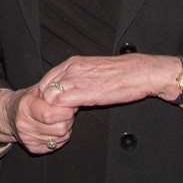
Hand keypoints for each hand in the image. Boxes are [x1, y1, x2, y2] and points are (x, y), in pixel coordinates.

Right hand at [0, 82, 75, 154]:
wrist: (8, 115)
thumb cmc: (26, 100)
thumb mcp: (37, 89)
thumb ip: (54, 91)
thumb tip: (71, 97)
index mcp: (25, 107)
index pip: (50, 114)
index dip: (64, 110)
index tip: (67, 104)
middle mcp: (24, 125)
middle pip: (60, 128)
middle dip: (68, 120)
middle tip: (64, 112)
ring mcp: (28, 139)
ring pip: (62, 137)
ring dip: (66, 128)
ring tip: (58, 119)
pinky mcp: (33, 148)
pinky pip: (57, 145)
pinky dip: (60, 137)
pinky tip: (53, 128)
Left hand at [41, 54, 174, 110]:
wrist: (139, 73)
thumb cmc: (121, 74)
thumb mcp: (92, 70)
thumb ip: (77, 77)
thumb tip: (68, 87)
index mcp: (72, 63)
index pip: (45, 80)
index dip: (45, 95)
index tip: (50, 106)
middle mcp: (70, 70)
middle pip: (42, 89)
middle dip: (45, 103)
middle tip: (55, 115)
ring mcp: (75, 80)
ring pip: (48, 97)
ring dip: (53, 110)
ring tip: (64, 118)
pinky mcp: (83, 92)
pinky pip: (60, 104)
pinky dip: (61, 113)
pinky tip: (70, 119)